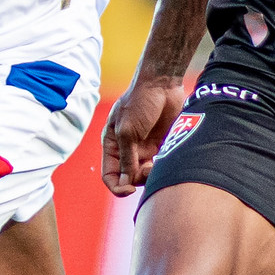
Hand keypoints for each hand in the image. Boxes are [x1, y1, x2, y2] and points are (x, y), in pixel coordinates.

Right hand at [102, 75, 186, 197]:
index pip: (109, 175)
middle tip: (147, 169)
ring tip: (156, 165)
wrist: (162, 84)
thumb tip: (125, 183)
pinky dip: (161, 169)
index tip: (128, 189)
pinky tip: (164, 160)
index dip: (117, 187)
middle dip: (136, 180)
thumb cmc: (140, 102)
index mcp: (112, 145)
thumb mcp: (128, 131)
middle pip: (128, 178)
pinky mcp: (160, 146)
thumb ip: (126, 158)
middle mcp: (127, 150)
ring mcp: (144, 149)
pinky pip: (158, 166)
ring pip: (144, 175)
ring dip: (150, 175)